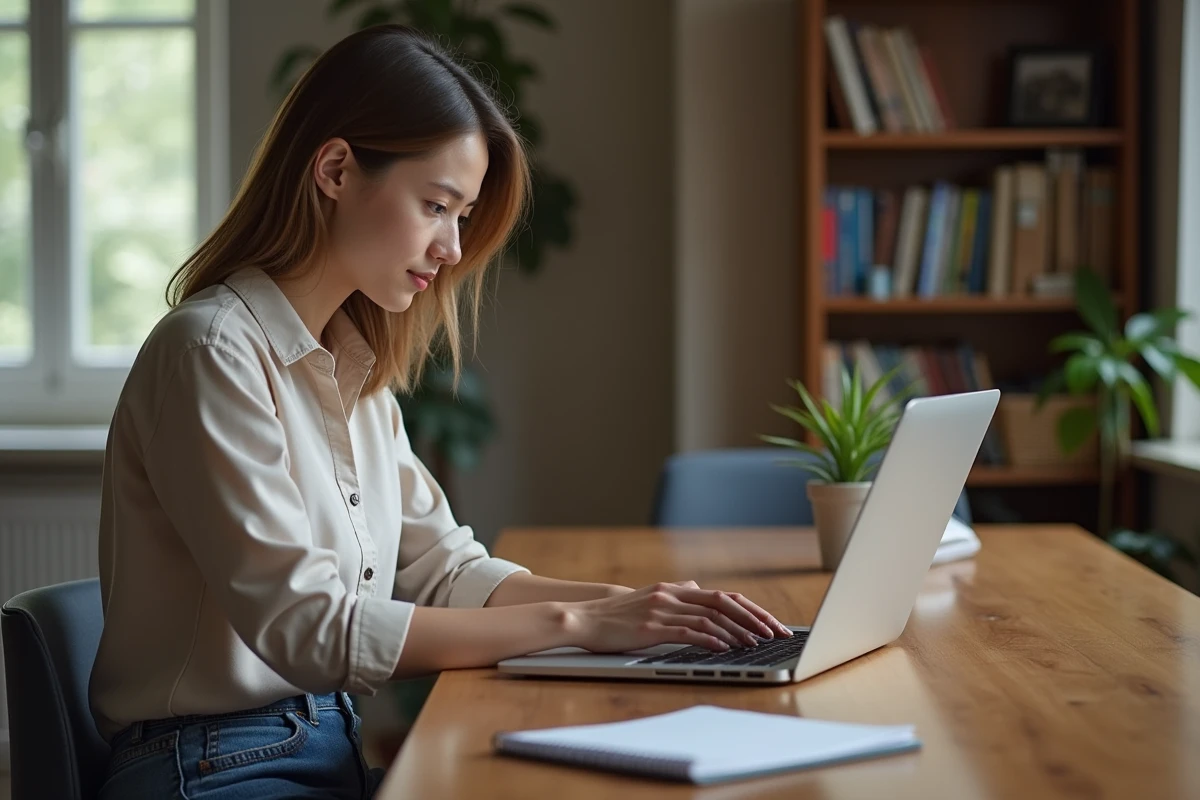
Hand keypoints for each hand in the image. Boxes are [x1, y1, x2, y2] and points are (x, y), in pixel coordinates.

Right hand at [565, 580, 792, 653]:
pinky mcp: (651, 628)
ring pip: (710, 618)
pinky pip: (688, 631)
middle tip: (774, 633)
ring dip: (737, 632)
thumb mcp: (650, 596)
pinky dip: (711, 639)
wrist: (584, 618)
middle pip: (723, 603)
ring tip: (756, 644)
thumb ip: (676, 593)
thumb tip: (697, 587)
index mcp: (675, 588)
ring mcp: (662, 610)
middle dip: (754, 618)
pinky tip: (725, 648)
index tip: (771, 623)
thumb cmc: (618, 614)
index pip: (723, 596)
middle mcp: (672, 594)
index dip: (751, 608)